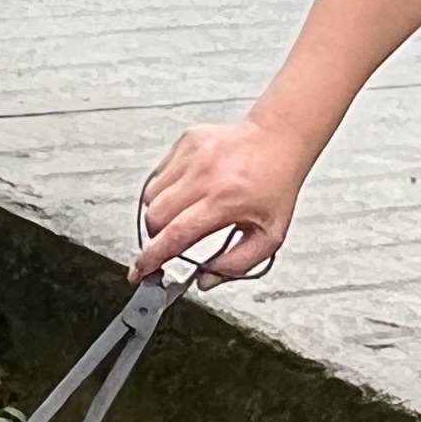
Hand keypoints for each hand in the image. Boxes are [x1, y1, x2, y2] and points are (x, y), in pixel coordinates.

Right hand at [132, 114, 314, 283]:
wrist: (279, 140)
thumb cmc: (276, 186)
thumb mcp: (269, 236)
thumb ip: (236, 265)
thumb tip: (205, 280)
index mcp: (225, 200)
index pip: (176, 234)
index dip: (153, 256)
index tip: (141, 269)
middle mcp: (206, 175)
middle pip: (156, 216)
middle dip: (155, 237)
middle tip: (167, 243)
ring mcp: (193, 155)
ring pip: (152, 195)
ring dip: (159, 214)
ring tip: (182, 214)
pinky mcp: (186, 141)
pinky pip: (159, 174)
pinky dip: (165, 190)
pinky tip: (185, 192)